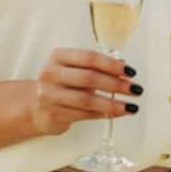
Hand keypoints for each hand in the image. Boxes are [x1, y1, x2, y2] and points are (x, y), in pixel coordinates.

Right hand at [26, 48, 143, 136]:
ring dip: (112, 104)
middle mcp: (50, 74)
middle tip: (135, 89)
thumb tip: (126, 73)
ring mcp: (49, 96)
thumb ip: (97, 68)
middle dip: (116, 84)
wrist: (35, 107)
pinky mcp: (53, 115)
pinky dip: (103, 114)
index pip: (89, 57)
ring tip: (130, 106)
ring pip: (87, 100)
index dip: (112, 64)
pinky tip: (116, 113)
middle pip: (89, 78)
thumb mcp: (74, 69)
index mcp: (58, 57)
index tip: (130, 71)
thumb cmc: (63, 84)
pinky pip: (83, 115)